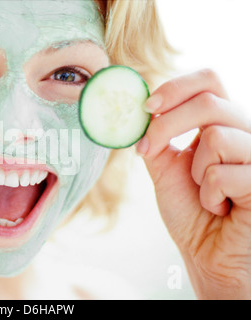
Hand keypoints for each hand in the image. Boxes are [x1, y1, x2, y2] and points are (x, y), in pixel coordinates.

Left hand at [136, 69, 250, 298]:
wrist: (206, 252)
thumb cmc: (190, 210)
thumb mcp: (165, 168)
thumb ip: (157, 138)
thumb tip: (141, 113)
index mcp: (221, 123)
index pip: (208, 81)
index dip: (175, 87)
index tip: (146, 107)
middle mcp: (245, 131)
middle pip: (209, 101)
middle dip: (167, 125)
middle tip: (148, 149)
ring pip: (216, 136)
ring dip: (195, 170)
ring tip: (205, 191)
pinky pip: (223, 173)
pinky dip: (210, 196)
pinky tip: (220, 208)